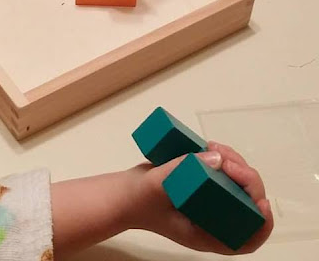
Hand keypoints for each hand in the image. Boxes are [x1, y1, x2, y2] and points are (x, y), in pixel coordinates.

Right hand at [129, 142, 273, 254]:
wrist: (122, 193)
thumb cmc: (138, 199)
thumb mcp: (157, 186)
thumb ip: (182, 170)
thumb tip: (218, 158)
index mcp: (207, 234)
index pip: (246, 239)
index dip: (262, 224)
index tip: (262, 201)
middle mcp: (212, 220)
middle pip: (245, 205)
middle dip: (245, 180)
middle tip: (226, 159)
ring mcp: (208, 202)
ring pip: (237, 186)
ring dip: (235, 165)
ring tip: (215, 146)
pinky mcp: (201, 185)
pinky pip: (222, 174)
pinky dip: (222, 159)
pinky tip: (212, 146)